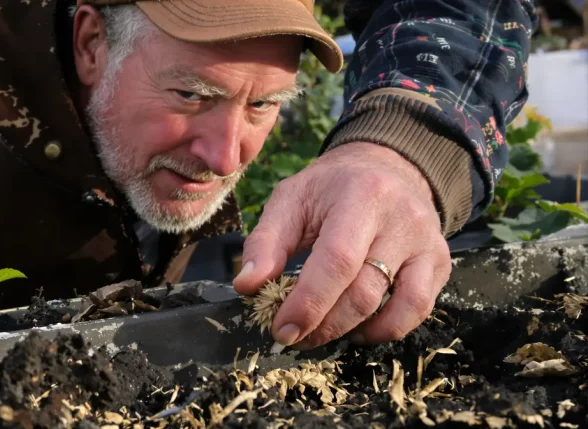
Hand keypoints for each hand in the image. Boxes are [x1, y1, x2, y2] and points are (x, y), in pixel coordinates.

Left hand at [233, 142, 450, 347]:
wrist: (386, 167)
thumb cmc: (330, 187)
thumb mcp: (290, 199)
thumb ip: (265, 241)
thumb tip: (247, 285)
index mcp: (361, 195)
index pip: (337, 261)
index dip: (308, 303)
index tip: (281, 329)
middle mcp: (402, 218)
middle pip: (365, 291)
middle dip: (323, 324)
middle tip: (293, 335)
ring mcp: (427, 241)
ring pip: (399, 306)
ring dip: (354, 331)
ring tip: (322, 332)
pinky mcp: (440, 261)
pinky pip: (420, 309)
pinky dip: (387, 328)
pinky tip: (358, 327)